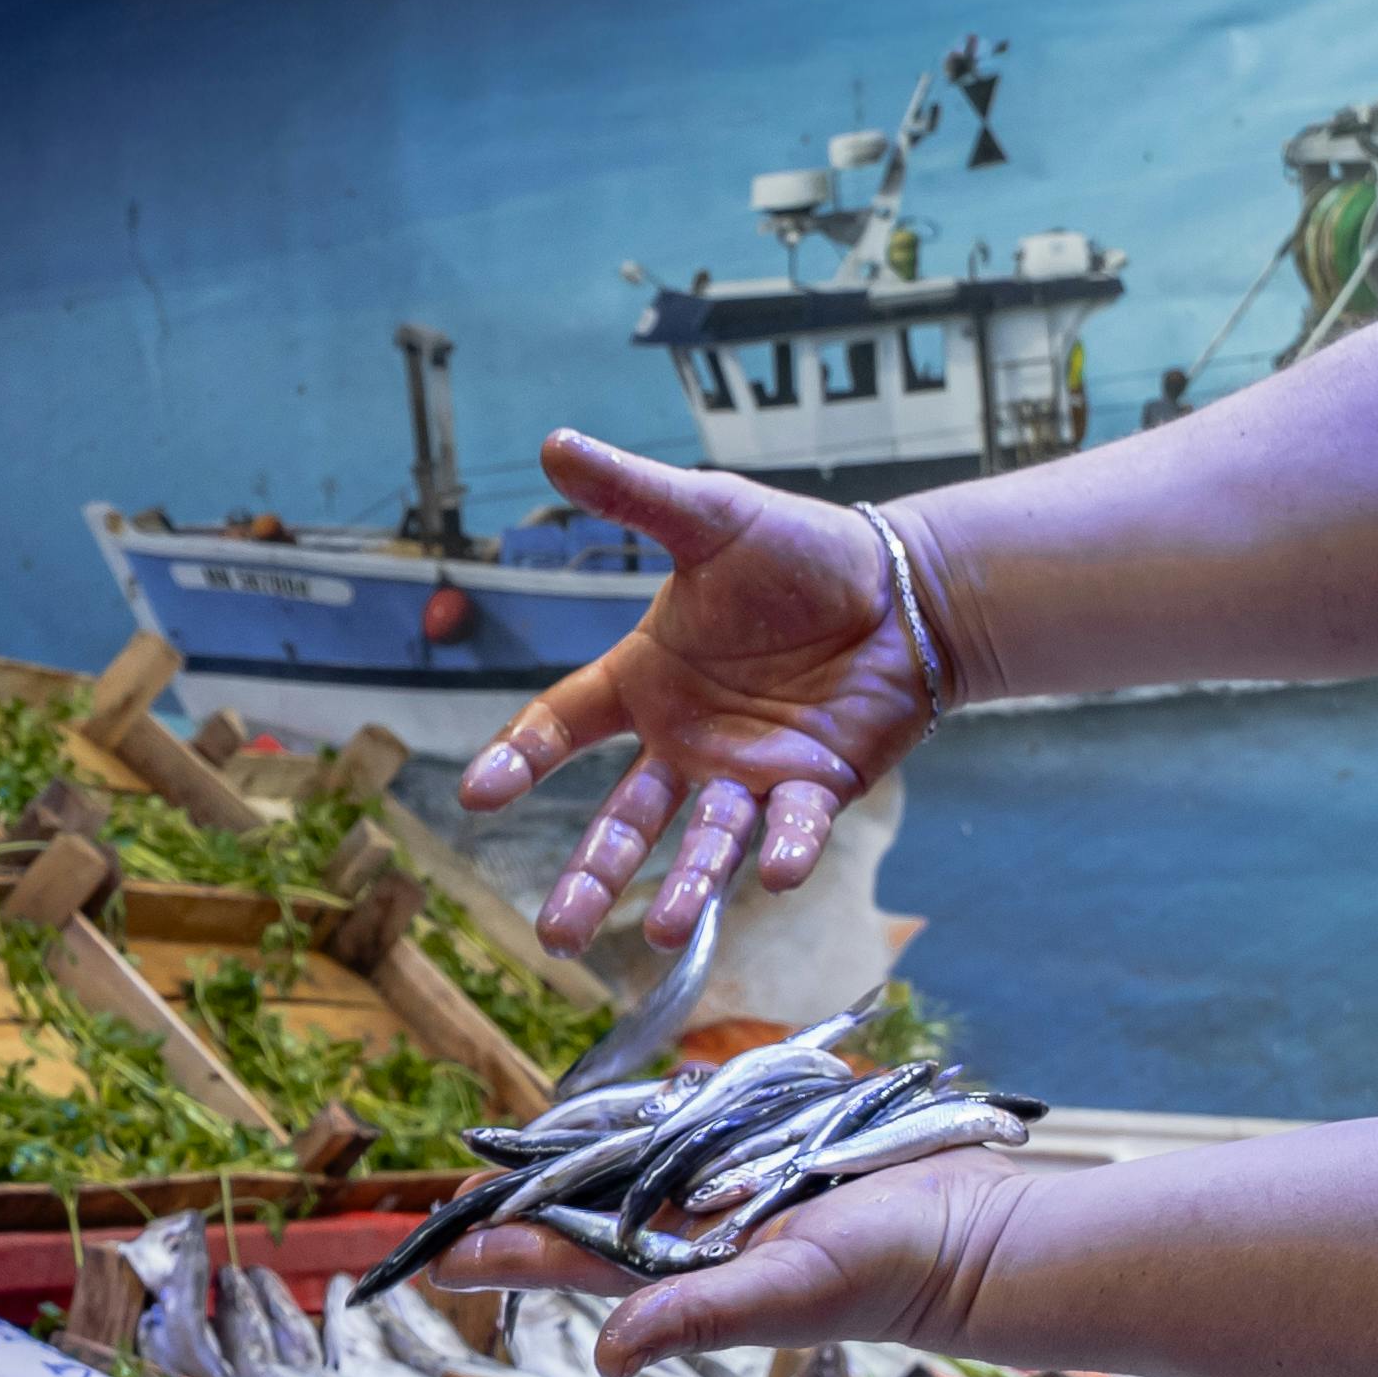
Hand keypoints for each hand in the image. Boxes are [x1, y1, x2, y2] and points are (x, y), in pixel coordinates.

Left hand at [443, 1152, 1032, 1375]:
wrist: (972, 1229)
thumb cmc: (883, 1273)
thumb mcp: (785, 1292)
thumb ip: (697, 1315)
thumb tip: (607, 1357)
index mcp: (680, 1268)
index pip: (566, 1257)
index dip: (500, 1253)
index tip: (435, 1255)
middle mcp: (695, 1227)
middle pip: (588, 1202)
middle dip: (528, 1192)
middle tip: (462, 1179)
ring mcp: (733, 1183)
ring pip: (639, 1156)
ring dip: (587, 1146)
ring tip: (524, 1140)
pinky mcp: (775, 1143)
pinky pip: (706, 1120)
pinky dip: (670, 1109)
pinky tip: (640, 1097)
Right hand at [455, 432, 937, 946]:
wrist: (901, 588)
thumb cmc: (798, 552)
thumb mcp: (709, 516)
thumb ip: (634, 493)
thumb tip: (554, 442)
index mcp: (645, 680)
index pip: (563, 724)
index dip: (520, 758)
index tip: (476, 795)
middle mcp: (686, 742)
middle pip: (625, 819)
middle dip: (590, 876)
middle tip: (555, 934)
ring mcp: (748, 774)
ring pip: (705, 842)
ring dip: (685, 888)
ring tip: (661, 932)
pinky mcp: (815, 789)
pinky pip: (795, 829)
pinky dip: (789, 851)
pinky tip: (780, 874)